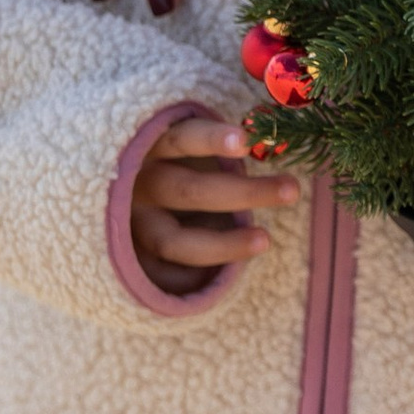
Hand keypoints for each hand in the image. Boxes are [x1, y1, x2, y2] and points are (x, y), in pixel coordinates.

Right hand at [129, 113, 303, 296]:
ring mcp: (132, 224)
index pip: (180, 140)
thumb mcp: (178, 139)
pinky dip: (194, 277)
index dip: (210, 140)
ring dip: (224, 244)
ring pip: (176, 241)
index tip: (246, 141)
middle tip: (292, 189)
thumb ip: (214, 138)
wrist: (121, 189)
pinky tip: (231, 273)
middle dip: (244, 193)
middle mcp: (136, 185)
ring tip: (266, 240)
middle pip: (189, 192)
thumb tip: (268, 137)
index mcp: (148, 146)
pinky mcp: (132, 256)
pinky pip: (164, 275)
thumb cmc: (166, 156)